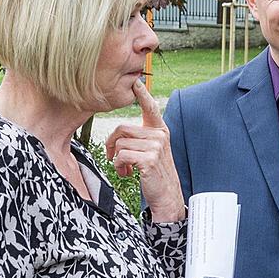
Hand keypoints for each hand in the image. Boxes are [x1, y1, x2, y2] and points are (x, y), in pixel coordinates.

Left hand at [105, 80, 184, 221]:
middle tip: (113, 157)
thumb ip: (141, 138)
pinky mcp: (149, 159)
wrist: (166, 195)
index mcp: (160, 130)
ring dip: (116, 159)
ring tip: (125, 169)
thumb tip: (120, 135)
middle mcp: (159, 135)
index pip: (150, 107)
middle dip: (112, 144)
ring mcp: (156, 146)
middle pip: (122, 128)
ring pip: (120, 144)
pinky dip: (118, 166)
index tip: (135, 81)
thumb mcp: (152, 151)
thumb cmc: (156, 173)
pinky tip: (127, 173)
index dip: (142, 93)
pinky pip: (121, 156)